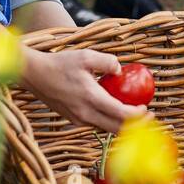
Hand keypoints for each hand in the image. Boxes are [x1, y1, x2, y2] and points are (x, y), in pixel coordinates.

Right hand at [21, 46, 146, 132]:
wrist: (35, 75)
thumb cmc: (60, 63)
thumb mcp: (86, 56)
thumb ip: (107, 62)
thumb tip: (120, 71)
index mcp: (91, 98)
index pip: (120, 114)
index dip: (137, 115)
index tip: (147, 109)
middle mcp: (85, 113)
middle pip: (116, 128)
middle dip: (135, 126)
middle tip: (148, 117)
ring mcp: (78, 119)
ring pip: (105, 128)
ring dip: (121, 124)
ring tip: (134, 115)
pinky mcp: (73, 119)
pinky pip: (95, 124)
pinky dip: (108, 120)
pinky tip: (114, 111)